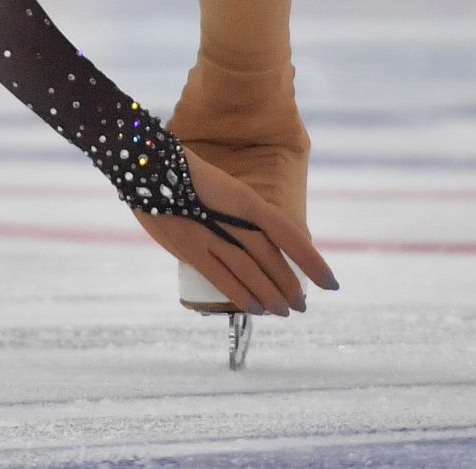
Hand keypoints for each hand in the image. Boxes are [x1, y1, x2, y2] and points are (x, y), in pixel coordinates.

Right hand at [130, 146, 337, 315]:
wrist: (145, 164)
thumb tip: (247, 243)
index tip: (330, 281)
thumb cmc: (180, 174)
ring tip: (284, 311)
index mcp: (244, 198)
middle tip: (302, 304)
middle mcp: (233, 215)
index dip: (311, 259)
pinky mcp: (190, 247)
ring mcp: (210, 232)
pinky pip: (222, 276)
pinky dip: (242, 294)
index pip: (288, 233)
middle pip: (271, 256)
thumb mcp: (217, 190)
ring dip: (270, 294)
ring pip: (251, 270)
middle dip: (290, 283)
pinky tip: (256, 308)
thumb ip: (231, 214)